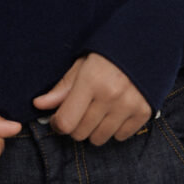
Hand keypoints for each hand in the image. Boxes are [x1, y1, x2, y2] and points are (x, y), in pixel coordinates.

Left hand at [32, 52, 151, 145]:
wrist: (145, 44)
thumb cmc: (108, 53)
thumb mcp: (81, 64)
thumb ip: (62, 87)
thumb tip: (38, 104)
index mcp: (91, 80)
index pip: (66, 121)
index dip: (57, 124)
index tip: (58, 118)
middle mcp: (110, 95)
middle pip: (80, 133)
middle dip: (75, 126)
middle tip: (79, 111)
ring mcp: (129, 105)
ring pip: (99, 139)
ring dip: (94, 129)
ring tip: (97, 110)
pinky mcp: (144, 112)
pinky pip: (120, 137)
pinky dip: (114, 129)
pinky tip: (114, 112)